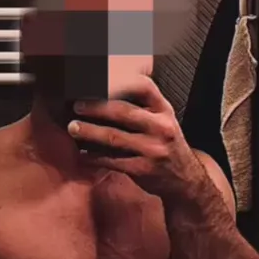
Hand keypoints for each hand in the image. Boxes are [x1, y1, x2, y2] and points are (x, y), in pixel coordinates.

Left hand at [67, 74, 202, 199]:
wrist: (184, 179)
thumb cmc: (166, 144)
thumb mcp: (163, 120)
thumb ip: (143, 104)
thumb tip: (108, 87)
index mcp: (164, 110)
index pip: (144, 87)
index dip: (121, 81)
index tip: (98, 80)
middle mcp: (161, 127)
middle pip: (123, 111)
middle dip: (96, 107)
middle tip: (76, 105)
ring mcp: (152, 149)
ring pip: (114, 137)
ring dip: (89, 132)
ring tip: (73, 127)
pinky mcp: (142, 169)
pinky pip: (111, 161)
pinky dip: (93, 157)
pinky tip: (82, 154)